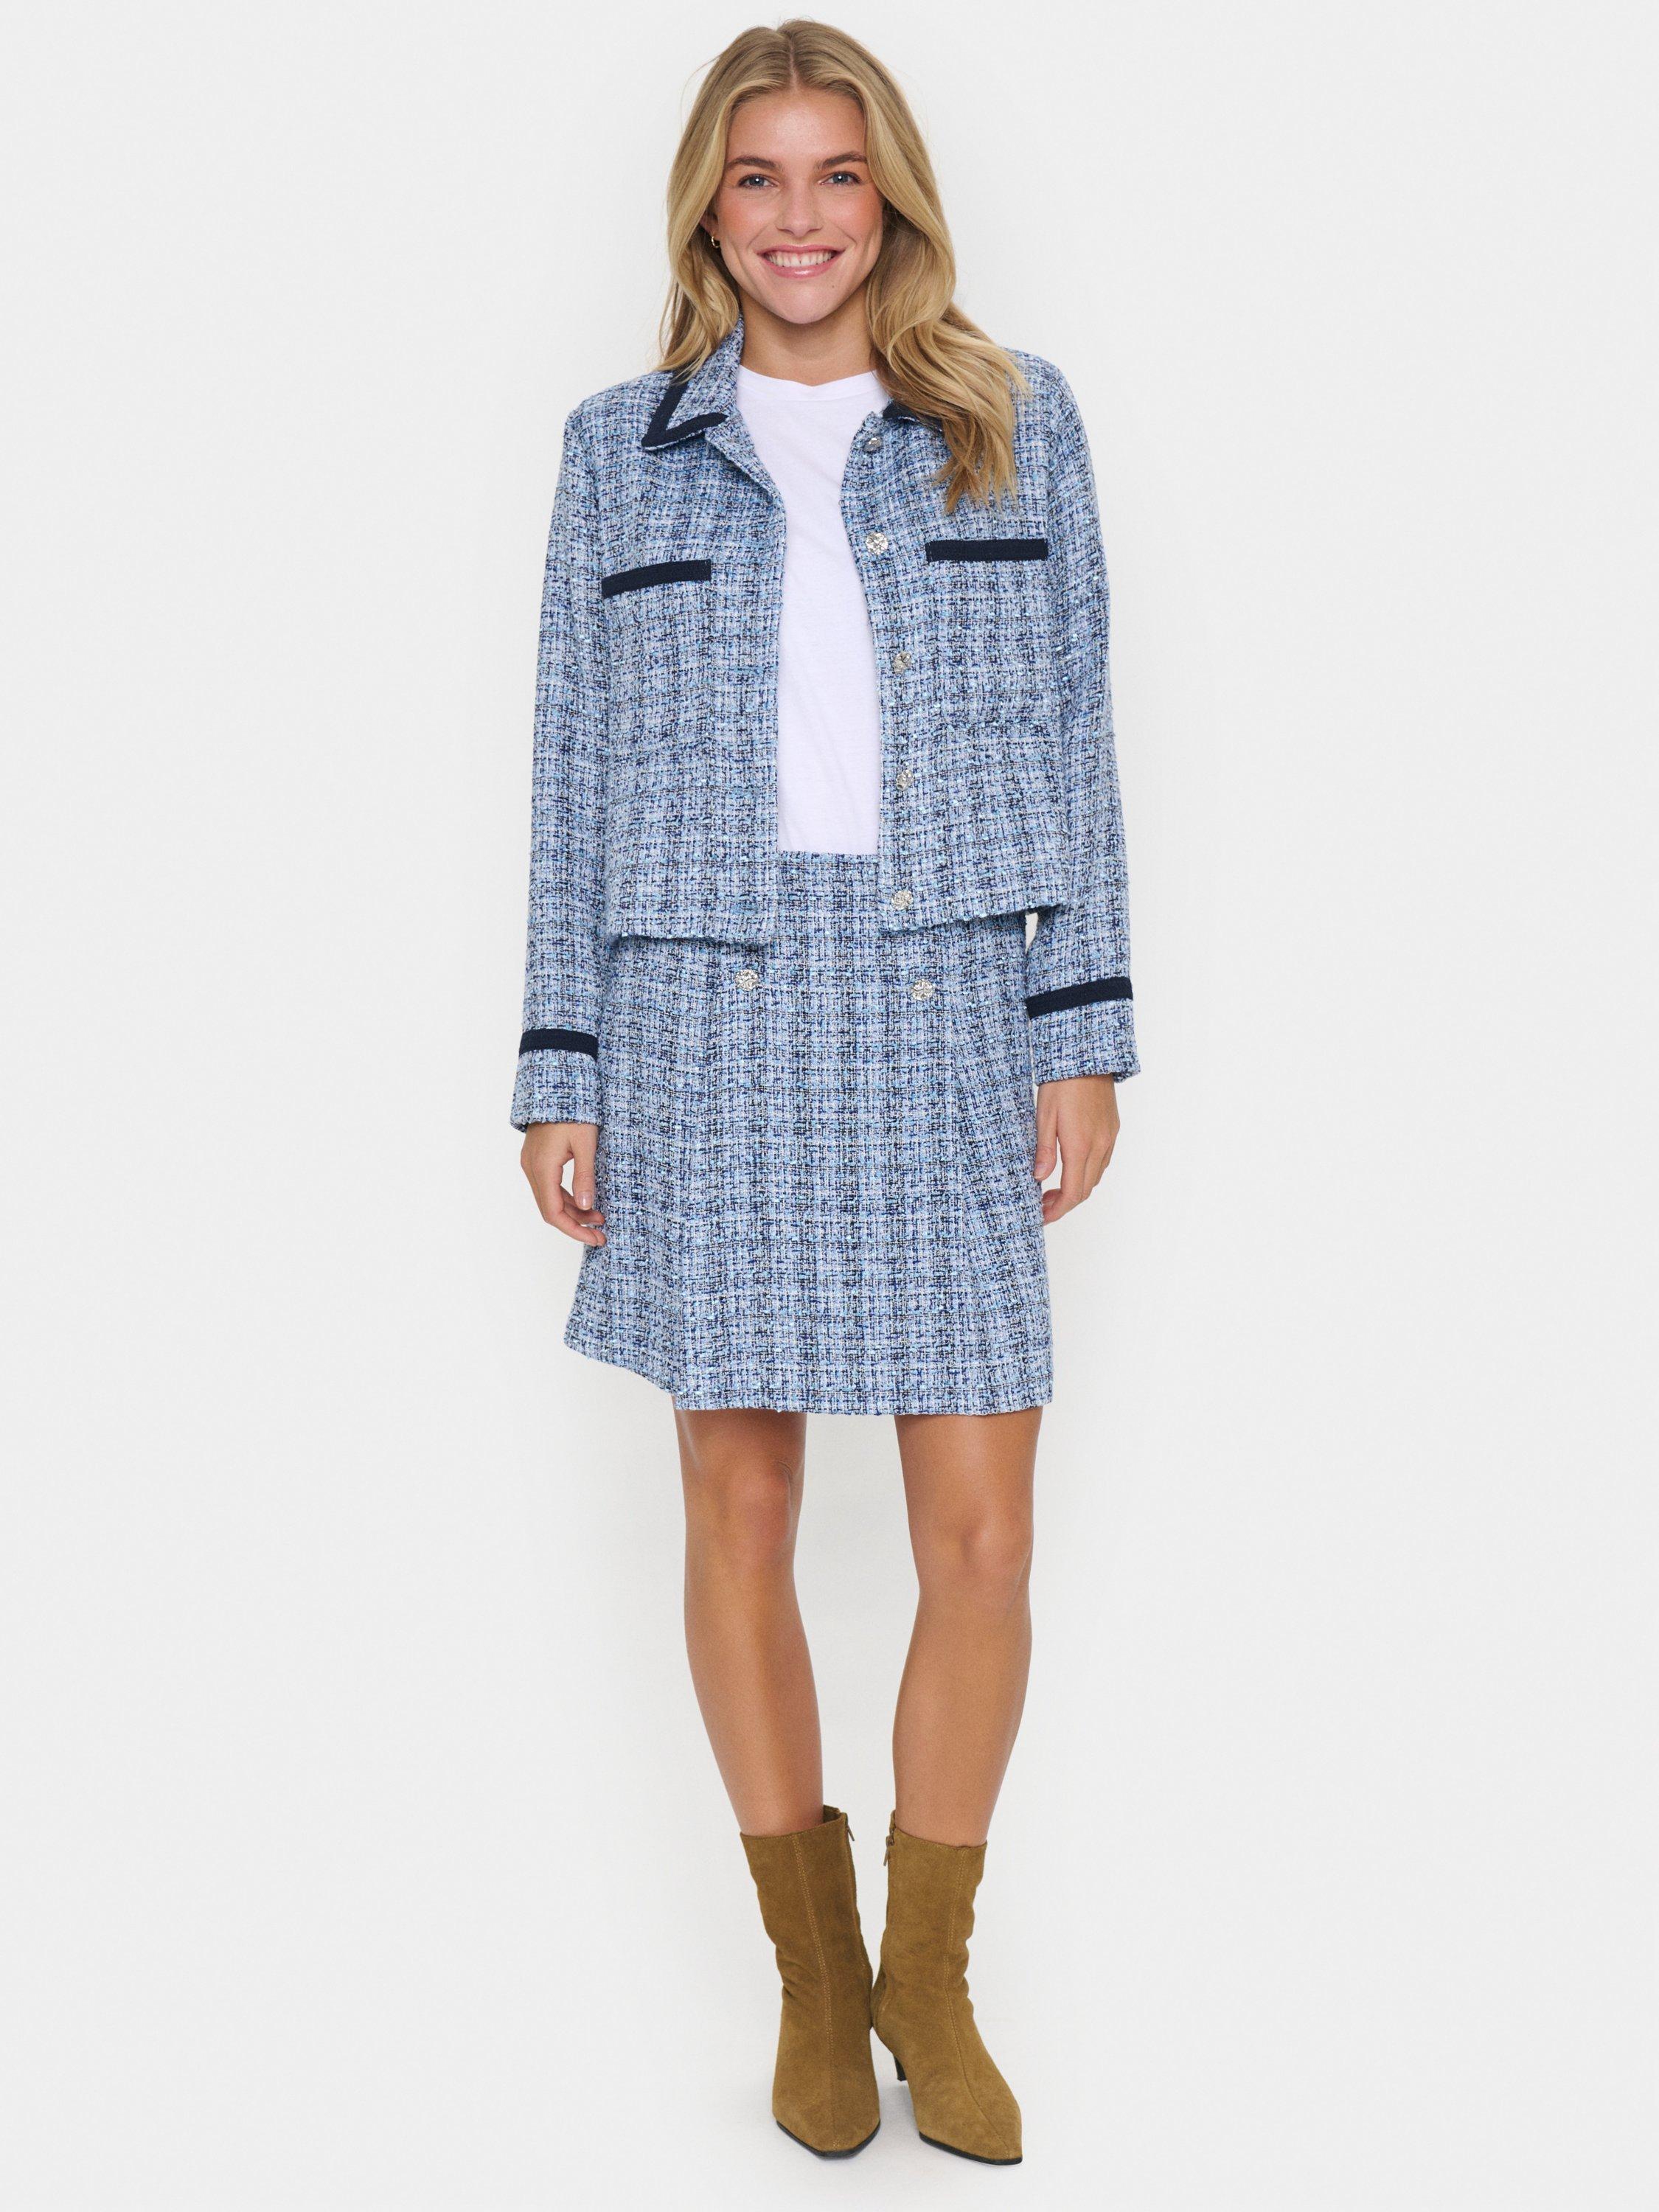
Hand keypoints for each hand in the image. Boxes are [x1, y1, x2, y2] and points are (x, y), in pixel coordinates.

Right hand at [521, 1121, 605, 1244]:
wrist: (557, 1085)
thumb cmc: (574, 1111)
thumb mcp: (586, 1143)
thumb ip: (585, 1176)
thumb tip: (586, 1207)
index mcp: (542, 1168)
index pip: (553, 1213)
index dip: (573, 1230)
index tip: (594, 1238)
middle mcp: (532, 1169)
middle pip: (550, 1209)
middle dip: (576, 1224)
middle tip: (601, 1233)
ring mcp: (532, 1164)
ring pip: (550, 1199)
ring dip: (573, 1211)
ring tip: (599, 1217)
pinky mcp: (537, 1159)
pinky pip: (550, 1186)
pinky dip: (567, 1197)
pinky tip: (585, 1200)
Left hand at [1033, 1075, 1118, 1225]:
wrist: (1088, 1057)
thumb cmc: (1061, 1083)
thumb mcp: (1043, 1116)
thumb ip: (1044, 1150)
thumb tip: (1039, 1178)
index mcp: (1080, 1145)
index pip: (1073, 1192)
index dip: (1058, 1210)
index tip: (1042, 1216)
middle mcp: (1099, 1146)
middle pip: (1085, 1190)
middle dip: (1064, 1203)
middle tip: (1042, 1205)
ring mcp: (1109, 1138)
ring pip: (1095, 1177)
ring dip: (1076, 1189)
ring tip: (1052, 1189)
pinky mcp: (1112, 1130)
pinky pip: (1102, 1161)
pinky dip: (1086, 1173)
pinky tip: (1070, 1168)